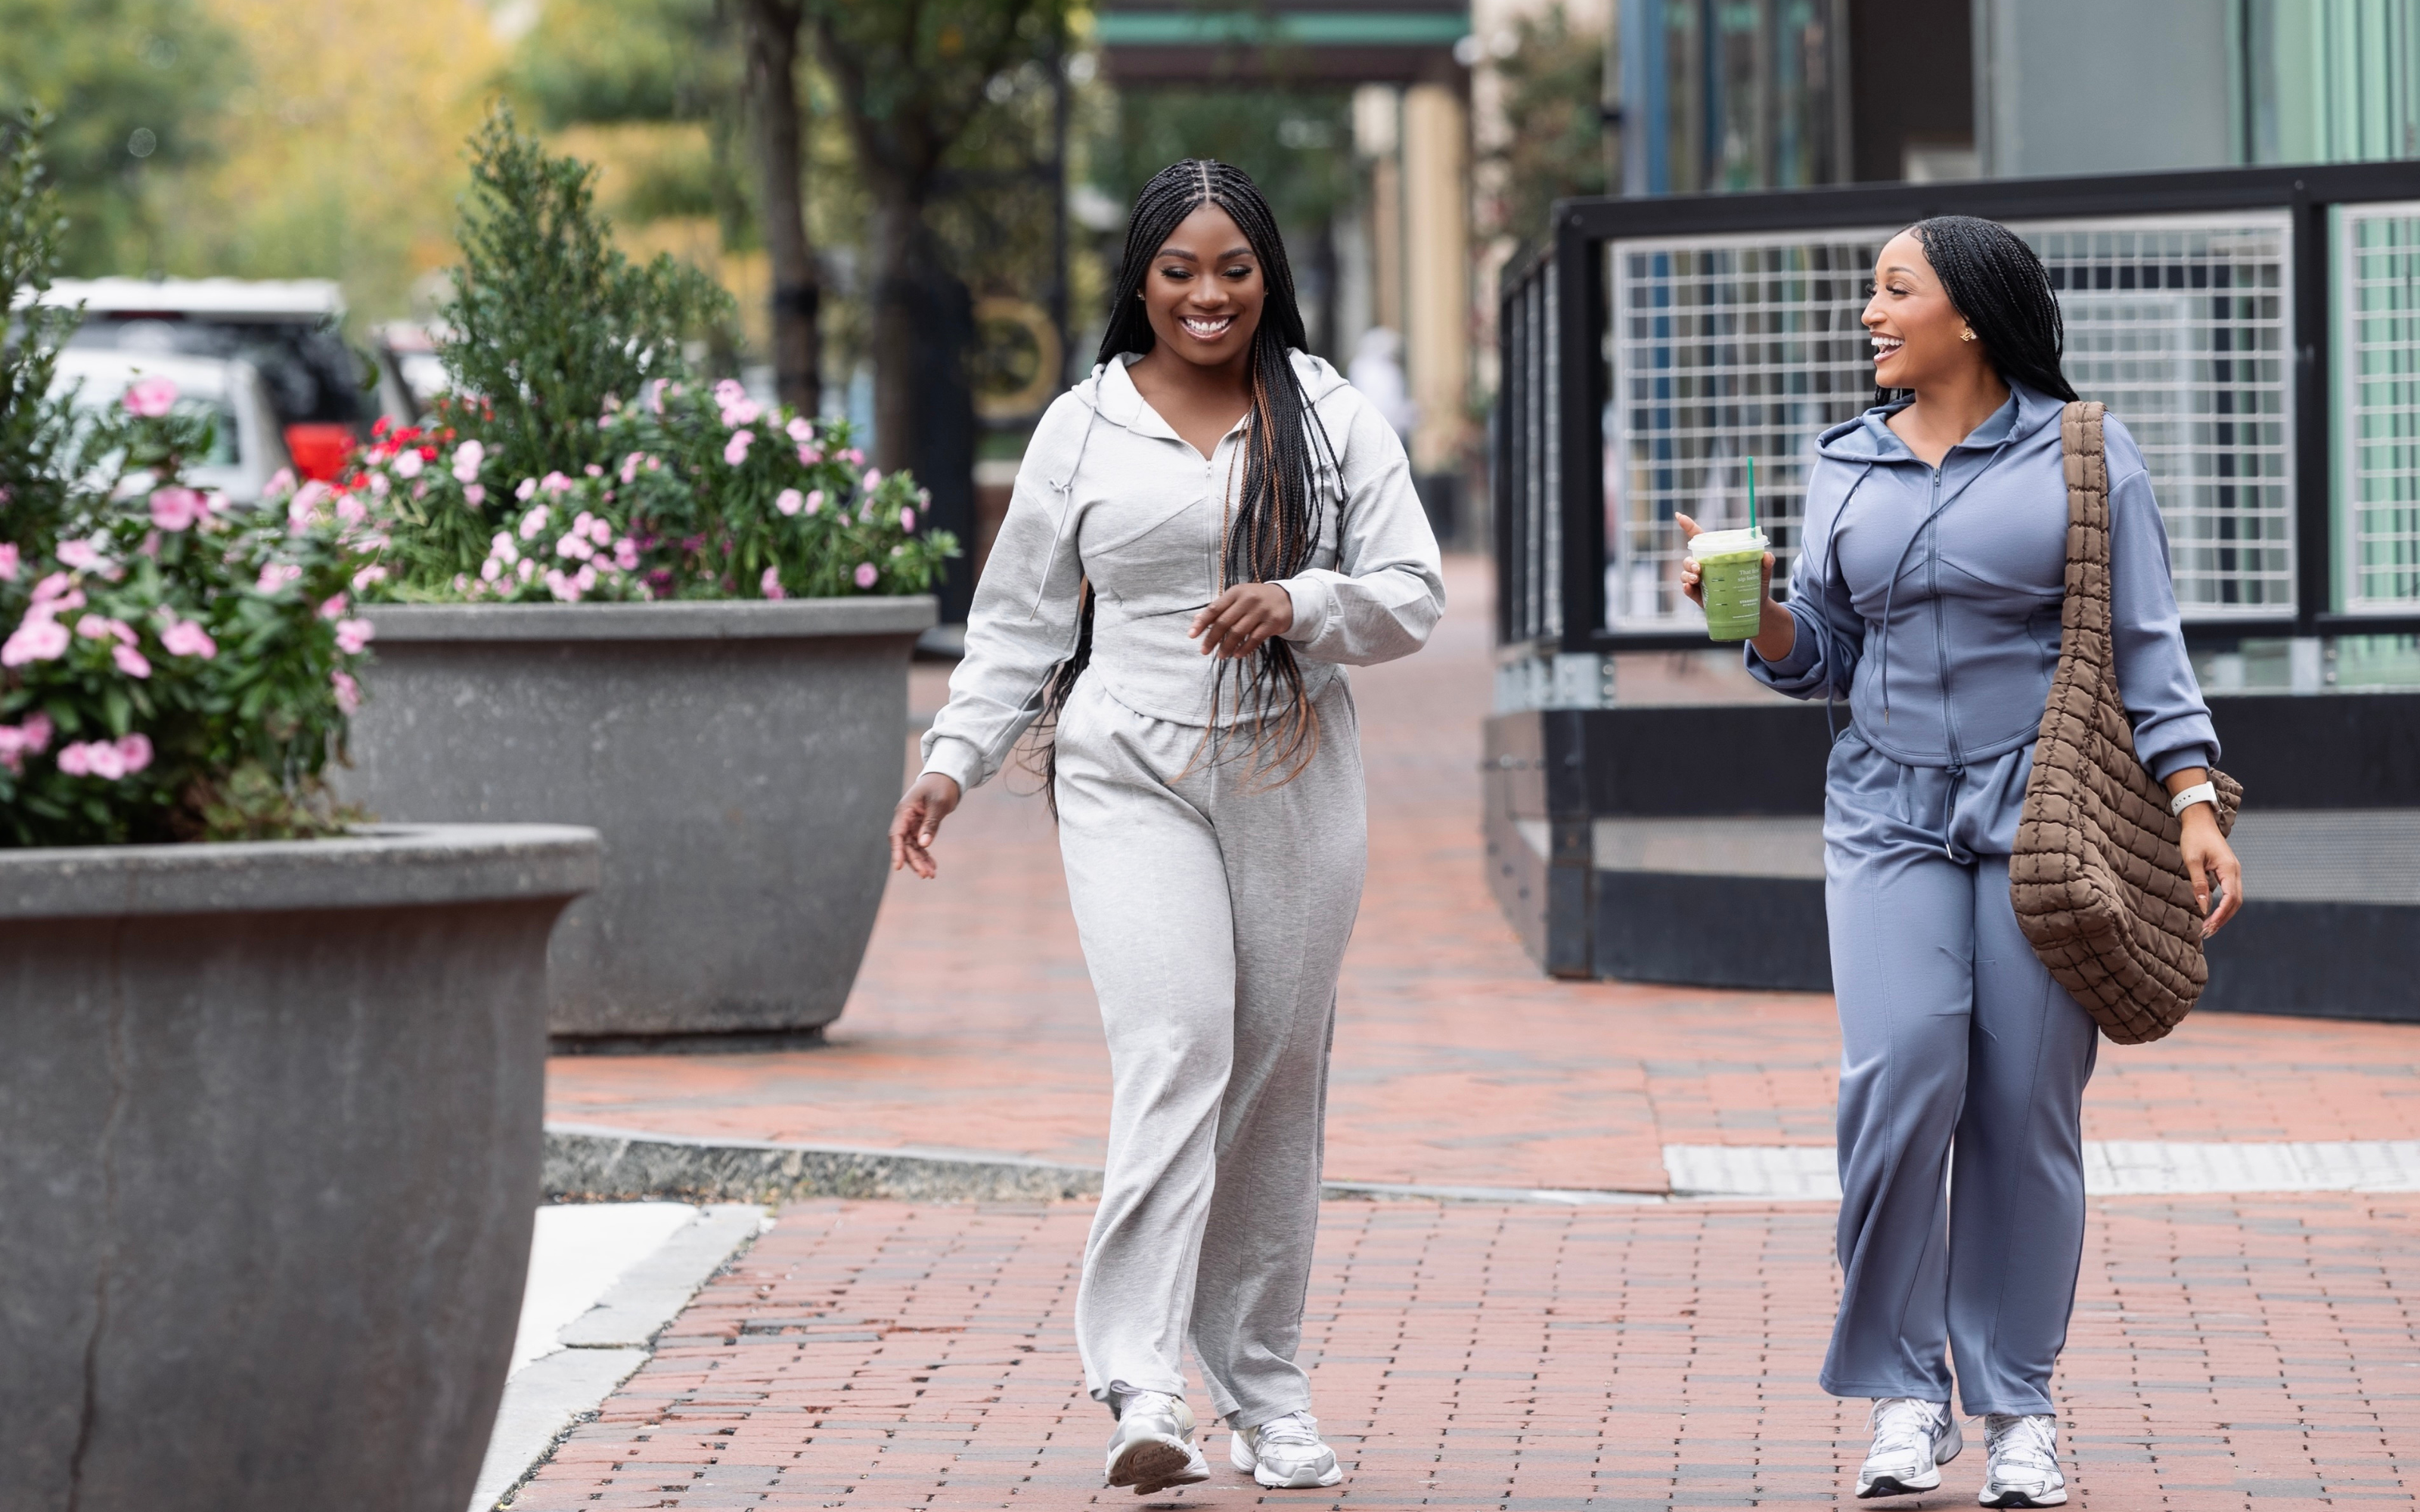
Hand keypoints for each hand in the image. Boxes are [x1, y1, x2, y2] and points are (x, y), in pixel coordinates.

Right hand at [889, 772, 961, 879]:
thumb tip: (923, 844)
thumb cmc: (941, 786)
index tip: (898, 867)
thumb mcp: (938, 804)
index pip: (896, 834)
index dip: (896, 851)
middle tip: (925, 875)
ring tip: (931, 874)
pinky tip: (933, 867)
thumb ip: (930, 824)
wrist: (946, 778)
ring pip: (912, 848)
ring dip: (920, 861)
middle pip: (905, 845)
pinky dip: (926, 855)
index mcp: (904, 811)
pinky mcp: (920, 828)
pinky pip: (920, 845)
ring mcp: (912, 824)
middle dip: (914, 860)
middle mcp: (905, 819)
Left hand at [1189, 582, 1293, 658]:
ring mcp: (1261, 611)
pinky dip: (1244, 648)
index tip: (1192, 635)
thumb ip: (1219, 608)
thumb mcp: (1237, 598)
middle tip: (1204, 651)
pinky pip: (1255, 639)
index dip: (1202, 623)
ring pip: (1238, 632)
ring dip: (1227, 646)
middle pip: (1224, 622)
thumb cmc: (1256, 599)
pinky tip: (1237, 655)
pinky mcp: (1272, 622)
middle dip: (1212, 638)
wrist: (1287, 598)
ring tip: (1220, 656)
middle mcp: (1248, 600)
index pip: (1214, 609)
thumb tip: (1196, 621)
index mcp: (1235, 592)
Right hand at [1675, 513, 1791, 660]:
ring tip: (1696, 578)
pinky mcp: (1701, 597)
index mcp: (1717, 556)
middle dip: (1689, 562)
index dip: (1688, 526)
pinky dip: (1686, 588)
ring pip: (1685, 574)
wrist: (1755, 610)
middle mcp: (1706, 567)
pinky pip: (1688, 591)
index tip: (1679, 515)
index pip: (1700, 539)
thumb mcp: (1762, 573)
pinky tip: (1689, 587)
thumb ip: (1766, 563)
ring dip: (1687, 574)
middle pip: (1690, 559)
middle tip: (1698, 568)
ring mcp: (1701, 583)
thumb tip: (1767, 555)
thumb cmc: (1756, 586)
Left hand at [2178, 803, 2242, 935]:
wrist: (2199, 821)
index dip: (2221, 914)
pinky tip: (2212, 914)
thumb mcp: (2192, 861)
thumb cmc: (2194, 838)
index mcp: (2229, 868)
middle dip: (2223, 919)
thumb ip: (2198, 884)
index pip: (2230, 898)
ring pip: (2235, 899)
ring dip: (2223, 914)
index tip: (2209, 926)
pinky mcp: (2228, 872)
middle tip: (2206, 933)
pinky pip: (2230, 893)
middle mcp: (2236, 871)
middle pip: (2235, 902)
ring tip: (2208, 928)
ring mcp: (2234, 872)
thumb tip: (2203, 907)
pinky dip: (2223, 906)